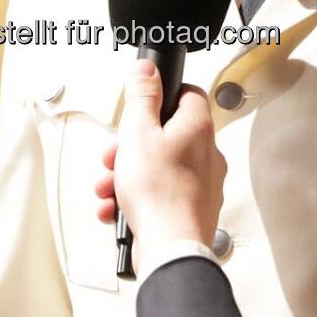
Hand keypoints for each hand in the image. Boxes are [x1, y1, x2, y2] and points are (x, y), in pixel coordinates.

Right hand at [94, 59, 223, 254]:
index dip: (162, 95)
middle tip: (115, 156)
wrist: (170, 247)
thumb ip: (142, 96)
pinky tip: (117, 208)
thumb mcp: (137, 132)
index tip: (142, 104)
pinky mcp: (192, 208)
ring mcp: (202, 184)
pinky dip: (136, 198)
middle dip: (131, 146)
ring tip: (110, 186)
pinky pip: (159, 193)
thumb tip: (147, 69)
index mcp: (198, 128)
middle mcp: (207, 154)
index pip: (188, 94)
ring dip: (127, 174)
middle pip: (166, 134)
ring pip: (159, 167)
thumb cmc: (159, 192)